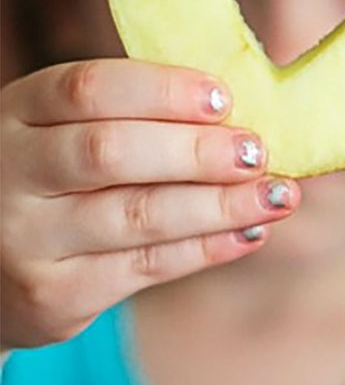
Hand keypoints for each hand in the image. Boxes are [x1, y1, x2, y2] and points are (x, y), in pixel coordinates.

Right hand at [0, 59, 299, 347]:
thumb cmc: (52, 175)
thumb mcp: (63, 130)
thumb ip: (128, 116)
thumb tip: (232, 115)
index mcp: (19, 112)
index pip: (88, 89)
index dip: (161, 90)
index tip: (223, 97)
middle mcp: (13, 172)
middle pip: (112, 153)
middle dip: (197, 152)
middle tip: (257, 151)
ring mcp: (27, 239)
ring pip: (138, 216)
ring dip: (219, 205)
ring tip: (277, 195)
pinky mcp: (54, 295)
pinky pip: (145, 267)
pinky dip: (207, 248)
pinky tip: (249, 232)